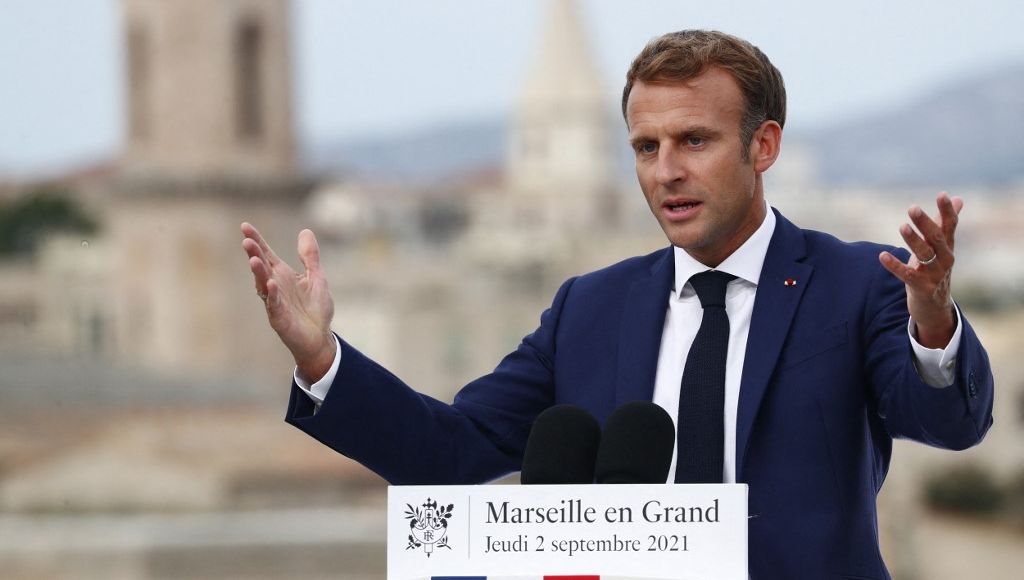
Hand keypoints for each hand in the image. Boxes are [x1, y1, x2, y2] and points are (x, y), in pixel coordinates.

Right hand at [241, 222, 336, 381]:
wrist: (320, 336)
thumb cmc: (316, 308)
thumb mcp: (316, 277)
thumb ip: (310, 256)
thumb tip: (305, 231)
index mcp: (283, 275)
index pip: (267, 254)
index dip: (257, 240)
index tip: (245, 226)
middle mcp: (275, 286)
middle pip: (262, 266)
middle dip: (254, 253)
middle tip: (246, 240)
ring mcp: (275, 301)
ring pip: (263, 284)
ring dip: (258, 272)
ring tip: (253, 259)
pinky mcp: (279, 318)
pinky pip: (274, 304)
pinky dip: (272, 294)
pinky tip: (271, 284)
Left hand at [878, 192, 961, 348]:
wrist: (935, 307)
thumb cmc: (934, 270)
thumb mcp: (941, 247)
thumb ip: (946, 223)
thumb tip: (958, 198)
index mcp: (948, 247)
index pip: (950, 225)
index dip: (947, 211)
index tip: (942, 195)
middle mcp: (945, 259)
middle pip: (936, 238)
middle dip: (925, 223)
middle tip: (912, 208)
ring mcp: (934, 274)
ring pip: (924, 255)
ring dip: (913, 240)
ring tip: (902, 226)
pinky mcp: (921, 288)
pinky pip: (907, 275)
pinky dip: (894, 265)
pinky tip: (882, 255)